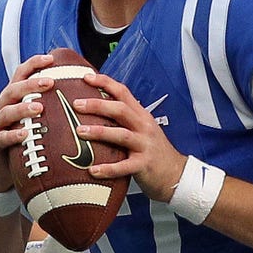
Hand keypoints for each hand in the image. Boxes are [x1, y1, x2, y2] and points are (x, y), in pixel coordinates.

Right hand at [0, 53, 56, 191]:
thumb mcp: (34, 120)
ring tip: (39, 108)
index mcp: (12, 98)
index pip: (20, 74)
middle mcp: (0, 107)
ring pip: (6, 112)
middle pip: (13, 90)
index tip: (51, 58)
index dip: (33, 64)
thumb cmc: (23, 141)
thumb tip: (80, 93)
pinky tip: (26, 134)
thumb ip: (48, 106)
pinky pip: (2, 138)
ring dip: (22, 108)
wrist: (0, 169)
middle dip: (31, 85)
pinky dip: (13, 135)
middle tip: (50, 83)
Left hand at [73, 73, 183, 201]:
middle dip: (97, 105)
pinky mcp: (144, 165)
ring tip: (79, 131)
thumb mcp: (141, 129)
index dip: (105, 83)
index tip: (85, 77)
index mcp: (141, 115)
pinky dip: (108, 169)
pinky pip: (124, 166)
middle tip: (76, 104)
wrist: (176, 174)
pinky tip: (92, 170)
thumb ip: (123, 120)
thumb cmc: (152, 151)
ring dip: (99, 132)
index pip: (123, 92)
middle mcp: (144, 127)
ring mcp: (145, 145)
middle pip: (120, 110)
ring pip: (121, 135)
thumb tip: (94, 110)